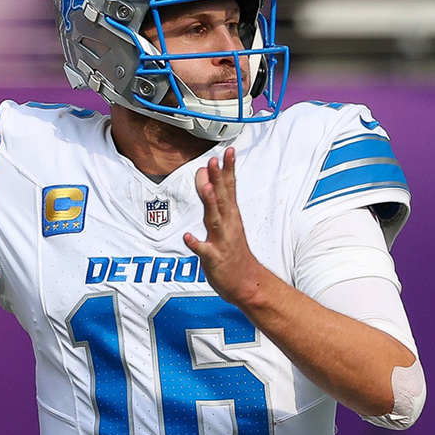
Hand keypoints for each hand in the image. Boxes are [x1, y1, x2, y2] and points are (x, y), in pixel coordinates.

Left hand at [183, 147, 259, 306]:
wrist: (247, 283)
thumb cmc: (233, 251)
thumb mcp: (224, 221)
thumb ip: (214, 199)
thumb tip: (204, 175)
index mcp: (231, 216)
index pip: (231, 188)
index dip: (228, 170)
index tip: (228, 151)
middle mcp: (228, 225)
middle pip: (223, 199)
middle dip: (219, 179)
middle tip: (214, 161)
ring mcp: (222, 241)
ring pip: (215, 220)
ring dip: (211, 204)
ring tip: (208, 188)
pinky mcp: (214, 259)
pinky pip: (204, 251)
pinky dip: (196, 244)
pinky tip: (188, 237)